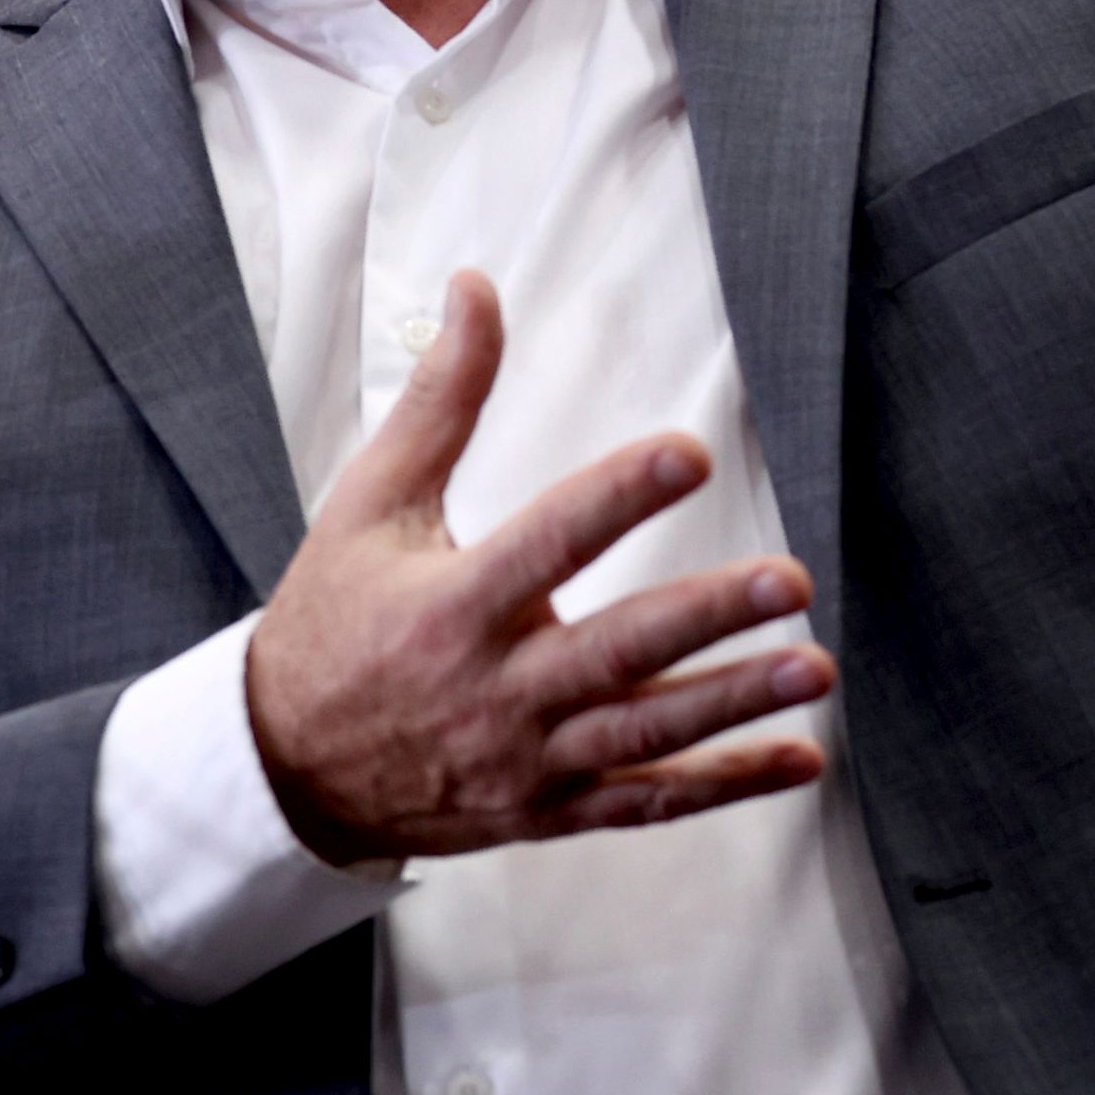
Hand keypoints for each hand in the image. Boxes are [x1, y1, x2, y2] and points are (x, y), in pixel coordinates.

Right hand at [245, 269, 830, 863]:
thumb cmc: (332, 620)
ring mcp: (525, 758)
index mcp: (451, 605)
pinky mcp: (546, 807)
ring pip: (643, 733)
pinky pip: (646, 801)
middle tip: (789, 579)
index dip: (619, 497)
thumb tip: (476, 287)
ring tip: (811, 667)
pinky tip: (800, 756)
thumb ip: (441, 399)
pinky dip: (725, 785)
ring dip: (734, 702)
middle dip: (707, 617)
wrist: (283, 770)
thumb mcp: (369, 501)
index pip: (548, 541)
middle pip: (616, 650)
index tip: (690, 455)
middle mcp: (494, 689)